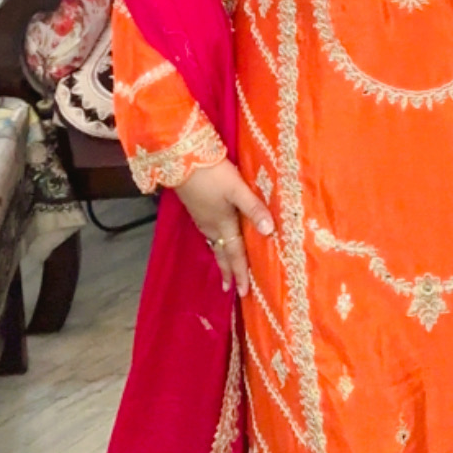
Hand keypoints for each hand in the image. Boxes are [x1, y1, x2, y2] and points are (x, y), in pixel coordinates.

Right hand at [176, 160, 274, 296]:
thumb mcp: (237, 189)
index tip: (243, 293)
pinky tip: (215, 237)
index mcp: (223, 224)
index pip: (234, 254)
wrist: (181, 160)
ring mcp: (201, 217)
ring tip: (225, 268)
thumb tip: (270, 231)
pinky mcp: (196, 208)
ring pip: (213, 243)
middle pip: (221, 253)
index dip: (240, 273)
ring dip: (221, 258)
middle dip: (228, 271)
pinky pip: (207, 233)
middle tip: (230, 288)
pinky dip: (214, 243)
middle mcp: (211, 225)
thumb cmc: (212, 174)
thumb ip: (253, 208)